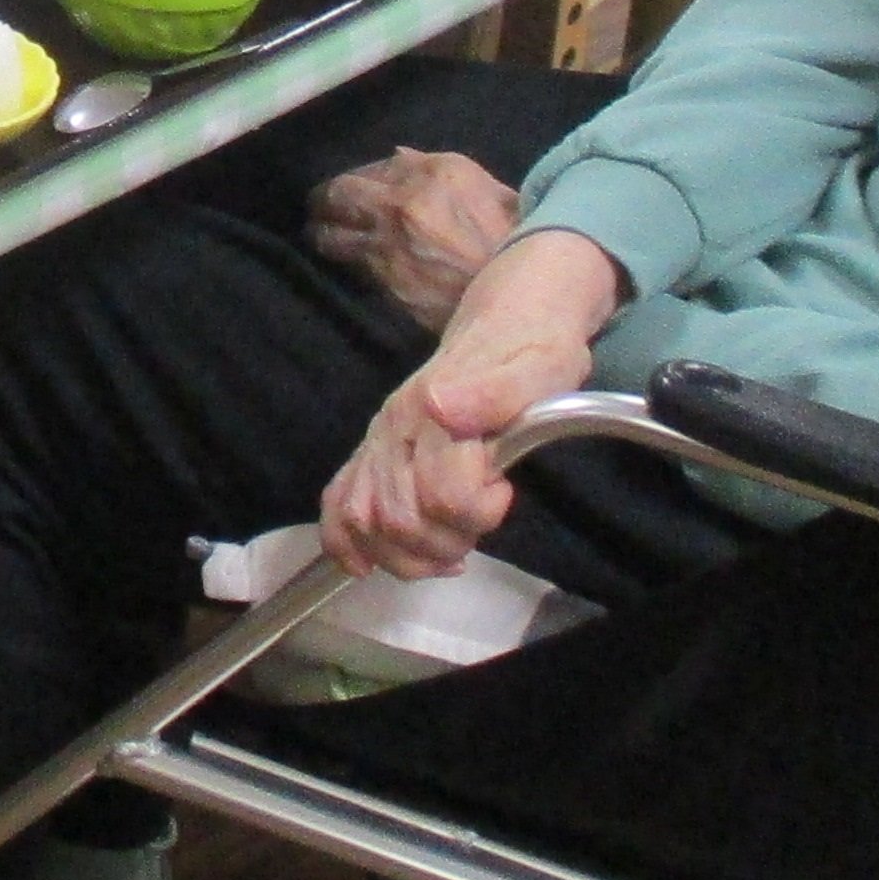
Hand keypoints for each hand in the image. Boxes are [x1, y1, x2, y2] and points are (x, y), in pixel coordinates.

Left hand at [302, 148, 524, 325]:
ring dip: (324, 230)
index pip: (383, 163)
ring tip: (320, 232)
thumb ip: (448, 175)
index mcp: (438, 171)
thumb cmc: (518, 246)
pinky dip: (344, 258)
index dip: (368, 176)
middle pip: (342, 189)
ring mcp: (389, 238)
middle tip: (321, 206)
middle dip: (328, 198)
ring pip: (333, 229)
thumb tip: (402, 157)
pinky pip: (350, 261)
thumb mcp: (497, 196)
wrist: (520, 301)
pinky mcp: (384, 276)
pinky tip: (343, 258)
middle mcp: (404, 198)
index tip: (364, 186)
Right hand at [312, 228, 625, 579]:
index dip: (479, 510)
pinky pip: (338, 503)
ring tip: (449, 548)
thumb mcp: (540, 365)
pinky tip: (367, 564)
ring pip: (367, 522)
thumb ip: (496, 390)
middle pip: (400, 520)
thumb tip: (443, 409)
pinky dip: (345, 542)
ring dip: (408, 555)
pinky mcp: (374, 451)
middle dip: (446, 542)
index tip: (506, 490)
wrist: (514, 315)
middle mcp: (395, 427)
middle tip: (481, 522)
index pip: (443, 496)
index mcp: (432, 408)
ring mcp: (379, 441)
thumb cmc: (534, 347)